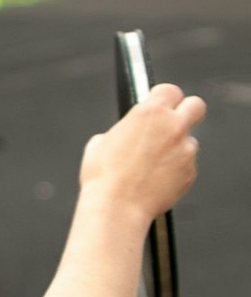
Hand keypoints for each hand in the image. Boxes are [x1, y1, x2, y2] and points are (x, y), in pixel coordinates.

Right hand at [80, 82, 204, 221]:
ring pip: (189, 140)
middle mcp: (173, 127)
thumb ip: (123, 131)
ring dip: (176, 147)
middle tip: (174, 121)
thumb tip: (129, 134)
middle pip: (196, 105)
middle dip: (187, 110)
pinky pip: (186, 165)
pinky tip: (155, 179)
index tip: (159, 103)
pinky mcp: (191, 172)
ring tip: (152, 164)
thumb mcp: (101, 142)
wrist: (117, 206)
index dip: (164, 96)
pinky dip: (175, 169)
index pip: (170, 90)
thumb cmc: (103, 175)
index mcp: (149, 113)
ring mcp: (186, 150)